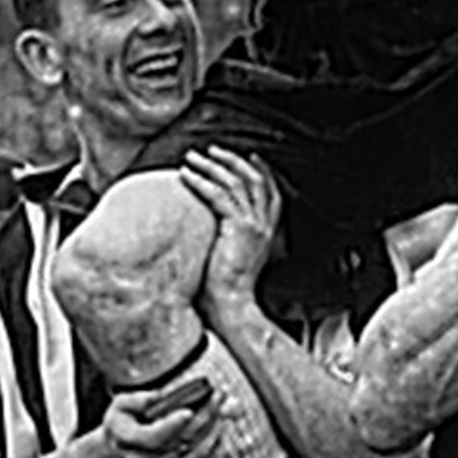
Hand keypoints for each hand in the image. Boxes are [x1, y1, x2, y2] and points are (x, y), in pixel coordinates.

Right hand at [98, 387, 222, 457]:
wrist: (119, 457)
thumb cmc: (123, 426)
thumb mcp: (120, 406)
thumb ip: (137, 400)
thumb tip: (159, 396)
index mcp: (125, 439)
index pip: (151, 437)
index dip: (171, 425)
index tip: (188, 411)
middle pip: (178, 440)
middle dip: (201, 416)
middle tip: (219, 396)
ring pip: (190, 448)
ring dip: (210, 426)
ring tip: (223, 405)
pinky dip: (209, 442)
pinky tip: (218, 426)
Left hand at [181, 147, 280, 314]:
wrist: (231, 307)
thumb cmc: (226, 289)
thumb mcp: (234, 256)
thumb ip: (232, 238)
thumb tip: (213, 226)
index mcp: (268, 231)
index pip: (271, 191)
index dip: (261, 170)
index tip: (247, 156)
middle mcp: (265, 225)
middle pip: (255, 179)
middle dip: (232, 161)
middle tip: (211, 150)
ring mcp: (254, 226)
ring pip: (236, 182)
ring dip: (213, 165)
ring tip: (192, 157)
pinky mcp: (239, 228)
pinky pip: (219, 195)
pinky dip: (201, 181)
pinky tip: (186, 175)